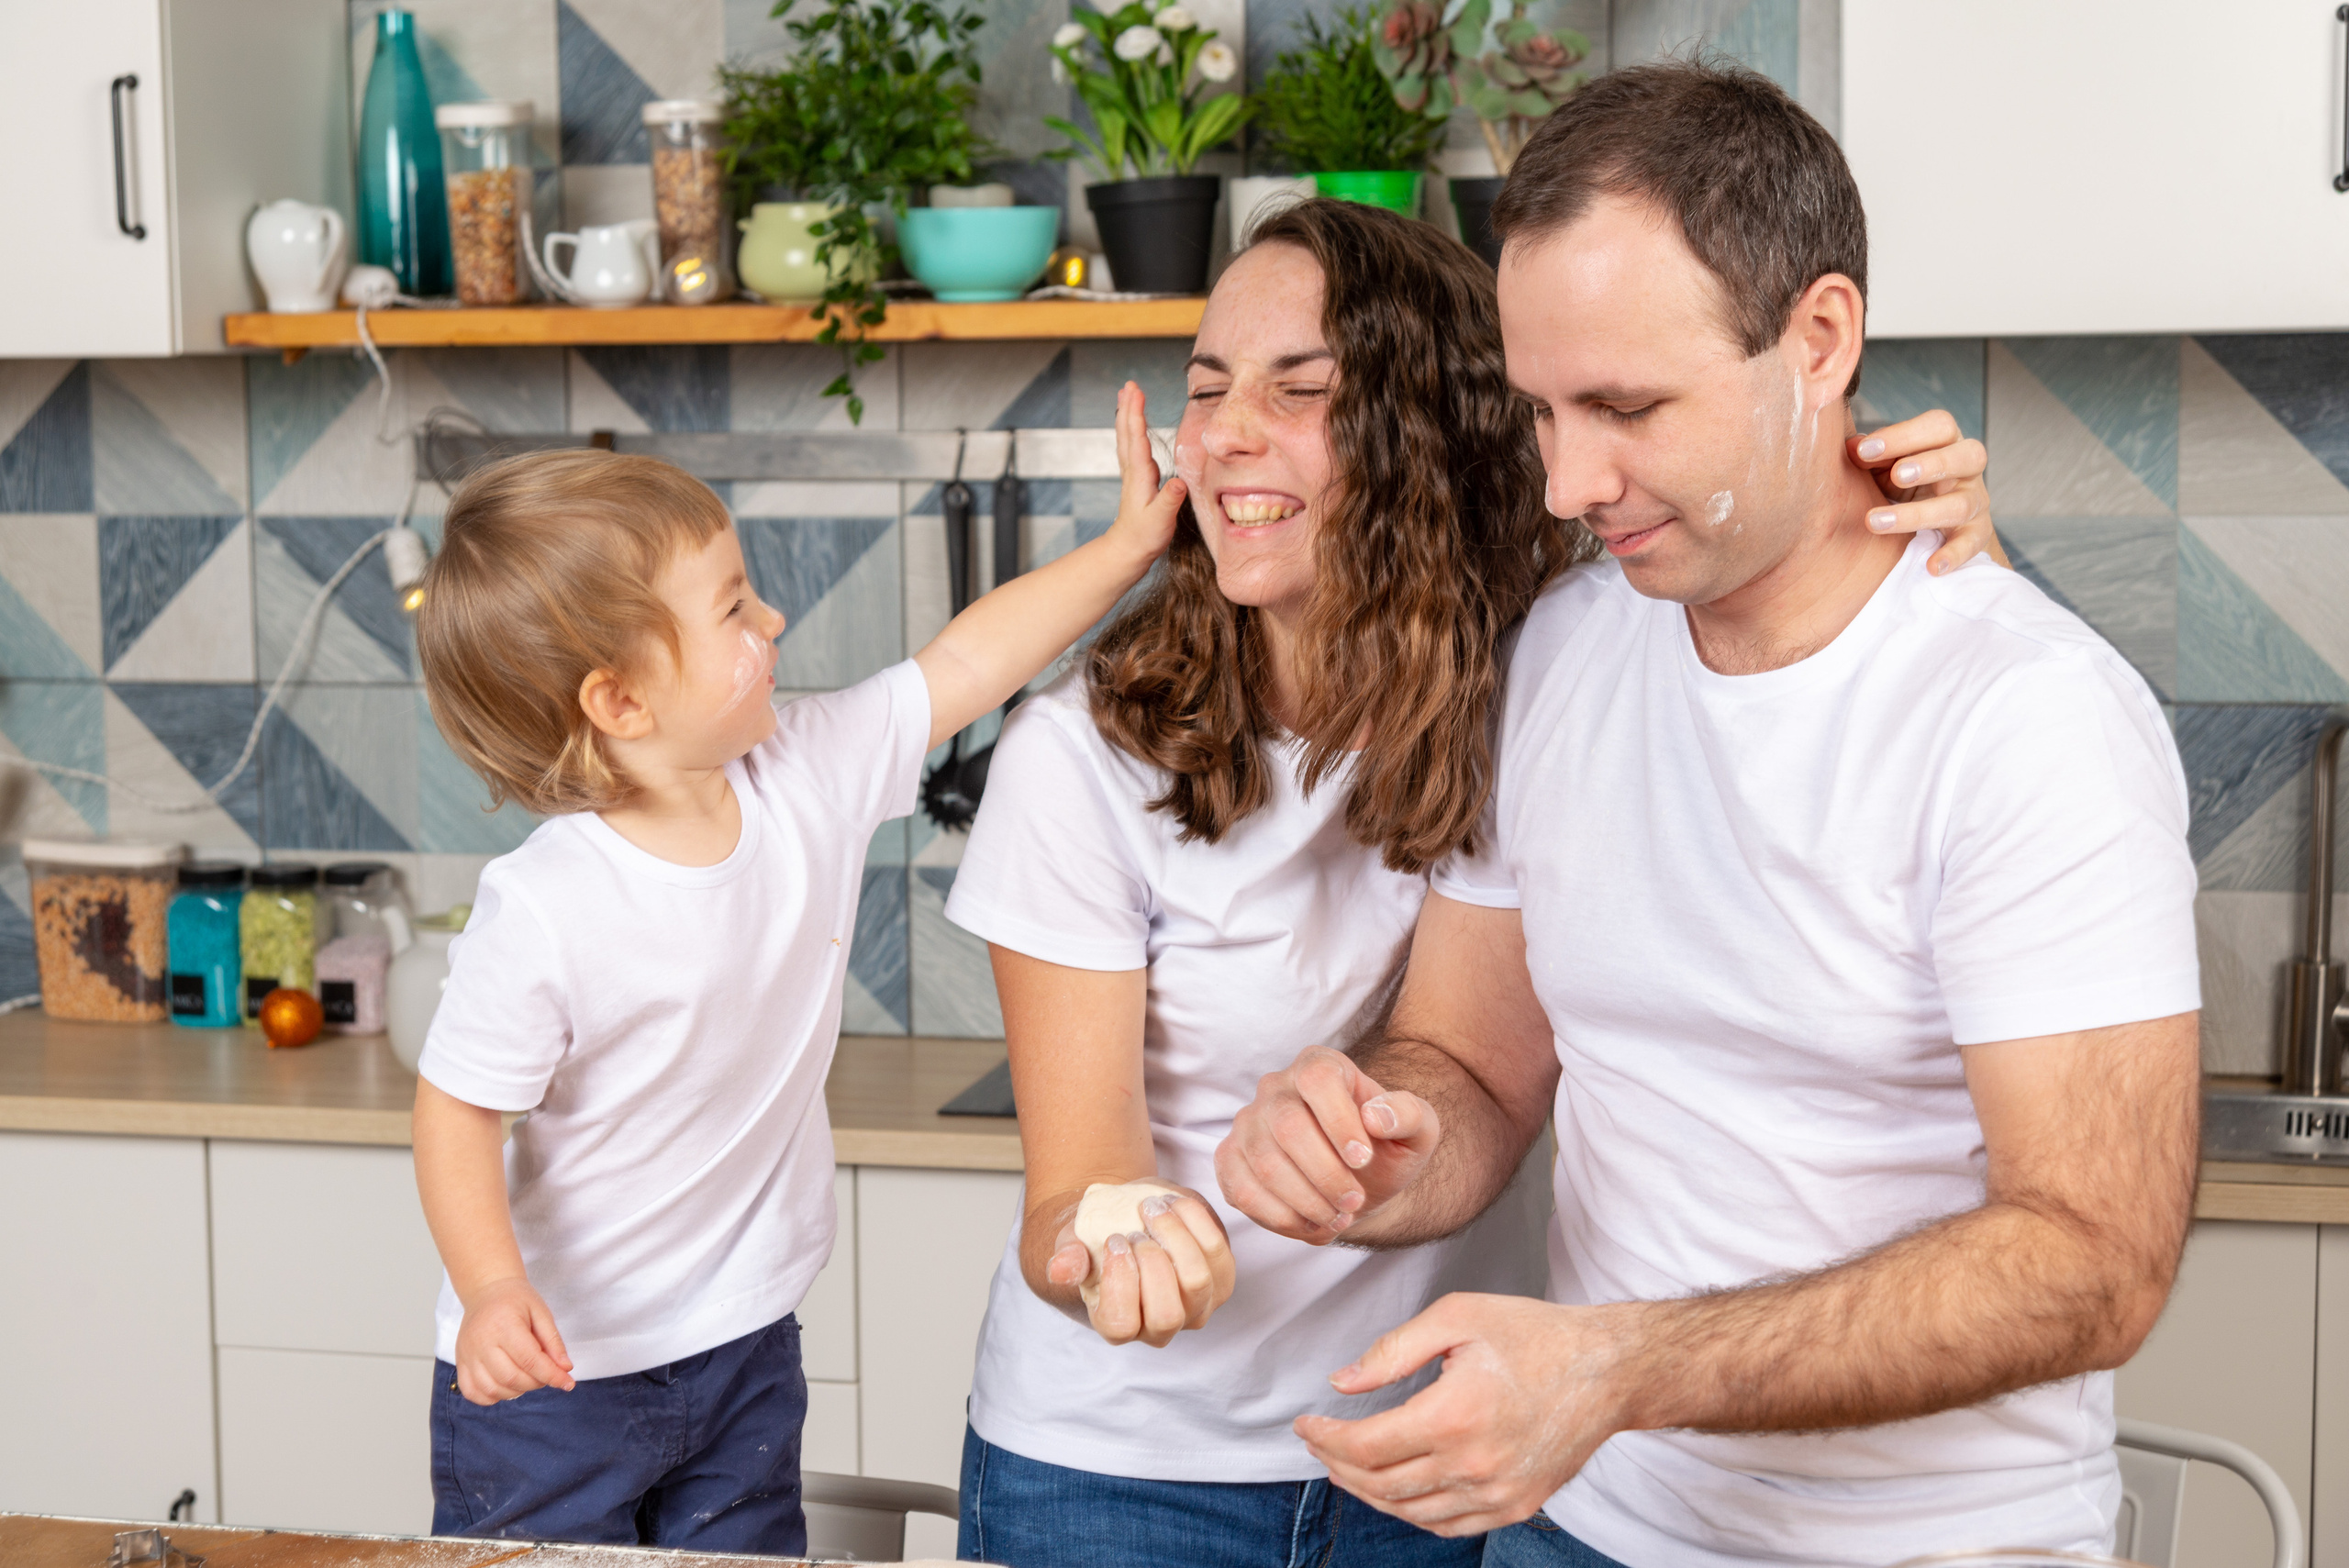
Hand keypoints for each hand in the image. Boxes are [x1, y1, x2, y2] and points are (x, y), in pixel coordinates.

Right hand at [453, 1276, 575, 1404]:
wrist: (486, 1291)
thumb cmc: (516, 1300)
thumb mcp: (541, 1312)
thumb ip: (553, 1341)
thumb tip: (565, 1368)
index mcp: (504, 1325)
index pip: (530, 1360)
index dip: (551, 1375)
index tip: (568, 1383)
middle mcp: (481, 1342)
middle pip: (511, 1377)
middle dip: (536, 1383)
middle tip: (547, 1374)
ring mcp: (467, 1354)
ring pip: (492, 1389)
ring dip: (516, 1391)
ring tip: (528, 1377)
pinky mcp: (460, 1363)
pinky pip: (473, 1393)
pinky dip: (492, 1397)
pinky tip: (506, 1385)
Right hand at [1045, 1182, 1236, 1347]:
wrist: (1127, 1220)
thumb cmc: (1096, 1239)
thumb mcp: (1074, 1244)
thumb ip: (1068, 1258)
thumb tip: (1060, 1269)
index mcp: (1117, 1325)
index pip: (1122, 1325)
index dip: (1119, 1282)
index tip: (1113, 1240)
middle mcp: (1159, 1328)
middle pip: (1167, 1315)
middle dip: (1152, 1264)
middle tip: (1134, 1229)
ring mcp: (1194, 1308)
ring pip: (1199, 1283)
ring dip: (1176, 1237)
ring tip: (1151, 1206)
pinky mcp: (1219, 1282)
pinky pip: (1219, 1254)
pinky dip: (1197, 1222)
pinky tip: (1173, 1202)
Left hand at [1100, 379, 1187, 566]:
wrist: (1128, 550)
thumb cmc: (1144, 537)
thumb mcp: (1161, 520)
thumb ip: (1169, 500)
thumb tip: (1178, 483)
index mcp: (1140, 475)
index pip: (1137, 438)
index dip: (1136, 413)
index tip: (1136, 392)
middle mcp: (1133, 470)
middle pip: (1129, 431)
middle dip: (1129, 406)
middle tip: (1129, 384)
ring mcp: (1133, 473)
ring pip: (1127, 436)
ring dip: (1127, 414)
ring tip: (1126, 395)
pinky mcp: (1136, 478)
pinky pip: (1131, 446)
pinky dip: (1131, 430)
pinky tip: (1133, 426)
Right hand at [1215, 1046, 1438, 1243]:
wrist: (1358, 1181)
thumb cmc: (1385, 1148)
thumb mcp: (1416, 1131)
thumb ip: (1409, 1115)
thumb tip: (1376, 1117)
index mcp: (1319, 1065)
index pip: (1318, 1079)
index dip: (1339, 1120)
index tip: (1363, 1160)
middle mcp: (1275, 1087)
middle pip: (1288, 1126)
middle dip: (1325, 1175)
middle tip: (1354, 1202)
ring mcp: (1247, 1123)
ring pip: (1265, 1163)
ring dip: (1306, 1202)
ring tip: (1338, 1219)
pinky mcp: (1230, 1159)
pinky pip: (1241, 1191)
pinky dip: (1280, 1218)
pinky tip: (1311, 1225)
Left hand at [1297, 1293, 1627, 1537]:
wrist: (1609, 1370)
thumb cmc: (1536, 1336)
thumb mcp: (1458, 1318)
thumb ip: (1393, 1351)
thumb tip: (1342, 1383)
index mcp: (1453, 1416)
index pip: (1366, 1445)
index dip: (1325, 1439)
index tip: (1305, 1425)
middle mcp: (1473, 1465)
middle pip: (1381, 1483)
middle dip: (1338, 1464)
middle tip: (1319, 1444)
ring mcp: (1497, 1493)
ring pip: (1410, 1511)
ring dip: (1367, 1492)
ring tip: (1345, 1467)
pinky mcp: (1516, 1505)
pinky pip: (1448, 1526)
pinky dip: (1411, 1514)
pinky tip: (1394, 1493)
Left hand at [1848, 409, 2006, 576]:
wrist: (1935, 523)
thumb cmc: (1903, 483)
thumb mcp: (1885, 465)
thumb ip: (1869, 455)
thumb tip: (1851, 448)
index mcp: (1946, 442)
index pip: (1938, 426)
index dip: (1903, 435)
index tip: (1864, 450)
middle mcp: (1967, 469)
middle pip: (1967, 455)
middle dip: (1931, 464)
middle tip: (1896, 475)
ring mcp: (1976, 501)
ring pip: (1960, 504)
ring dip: (1919, 514)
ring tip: (1876, 522)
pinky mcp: (1977, 533)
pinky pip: (1971, 544)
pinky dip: (1953, 555)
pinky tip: (1932, 566)